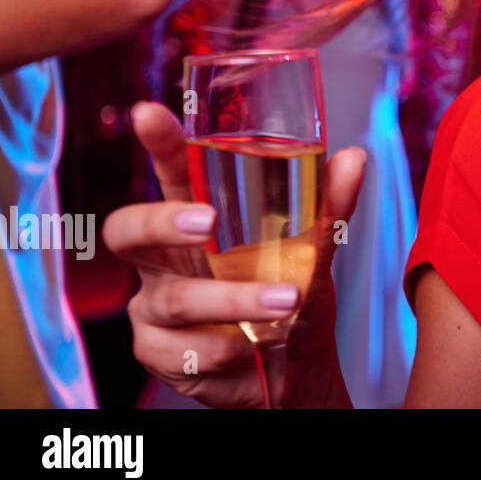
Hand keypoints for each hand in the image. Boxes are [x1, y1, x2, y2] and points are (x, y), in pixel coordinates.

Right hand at [102, 102, 364, 407]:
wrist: (298, 366)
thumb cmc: (291, 291)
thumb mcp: (314, 248)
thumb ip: (330, 206)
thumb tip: (353, 157)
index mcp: (196, 219)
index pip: (169, 175)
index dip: (156, 145)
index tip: (149, 113)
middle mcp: (166, 260)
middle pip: (128, 230)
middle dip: (163, 221)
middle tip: (208, 221)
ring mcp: (155, 307)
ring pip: (177, 298)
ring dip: (234, 298)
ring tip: (287, 299)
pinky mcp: (160, 354)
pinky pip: (183, 350)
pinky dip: (226, 347)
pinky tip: (251, 347)